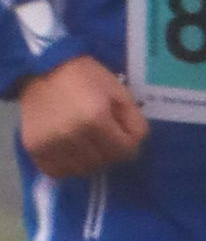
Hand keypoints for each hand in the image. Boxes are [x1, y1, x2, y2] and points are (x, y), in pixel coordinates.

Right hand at [17, 55, 146, 177]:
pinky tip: (70, 151)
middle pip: (104, 161)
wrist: (41, 69)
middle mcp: (72, 135)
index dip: (129, 143)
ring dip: (89, 160)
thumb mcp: (116, 89)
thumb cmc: (83, 76)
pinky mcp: (34, 149)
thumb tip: (136, 143)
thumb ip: (133, 118)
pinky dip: (67, 166)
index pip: (124, 150)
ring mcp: (51, 144)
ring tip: (86, 142)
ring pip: (82, 170)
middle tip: (103, 136)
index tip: (123, 134)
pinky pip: (58, 171)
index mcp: (95, 118)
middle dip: (110, 151)